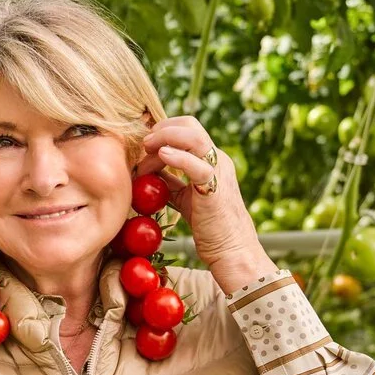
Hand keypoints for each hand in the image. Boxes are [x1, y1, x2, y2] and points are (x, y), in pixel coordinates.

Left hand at [136, 116, 276, 292]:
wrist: (232, 250)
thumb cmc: (209, 227)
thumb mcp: (184, 198)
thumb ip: (170, 182)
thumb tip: (145, 170)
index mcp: (210, 160)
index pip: (186, 129)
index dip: (162, 131)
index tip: (142, 144)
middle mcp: (217, 159)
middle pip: (190, 124)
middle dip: (161, 129)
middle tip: (142, 144)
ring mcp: (218, 171)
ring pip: (194, 136)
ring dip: (165, 137)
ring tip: (147, 148)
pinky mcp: (214, 188)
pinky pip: (197, 165)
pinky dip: (178, 157)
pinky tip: (162, 156)